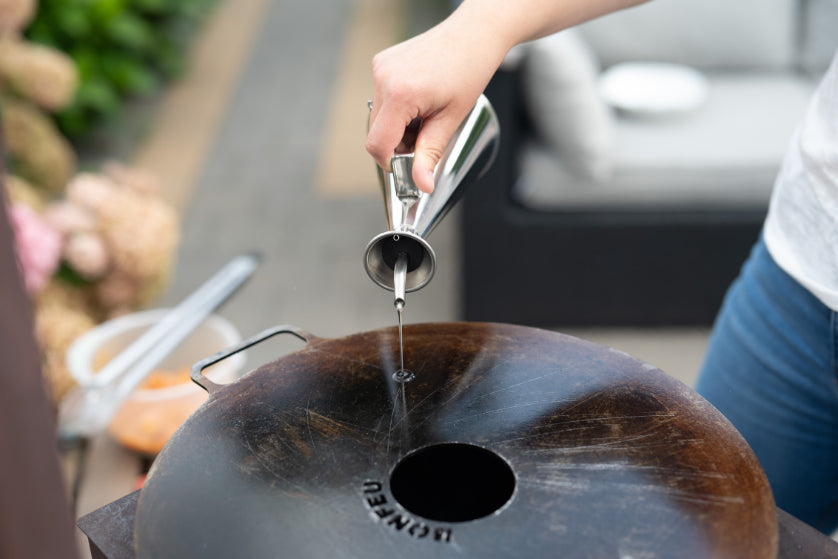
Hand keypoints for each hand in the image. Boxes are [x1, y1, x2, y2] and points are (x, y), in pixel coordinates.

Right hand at [365, 19, 506, 192]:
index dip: (391, 162)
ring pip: (378, 116)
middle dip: (398, 142)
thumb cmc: (469, 70)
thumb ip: (430, 154)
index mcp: (400, 94)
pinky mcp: (381, 62)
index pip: (377, 145)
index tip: (408, 165)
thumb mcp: (451, 120)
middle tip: (426, 133)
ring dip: (398, 125)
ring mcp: (380, 67)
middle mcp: (384, 78)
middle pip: (376, 131)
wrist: (474, 35)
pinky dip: (397, 107)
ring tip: (425, 114)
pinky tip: (419, 99)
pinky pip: (382, 97)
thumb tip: (421, 185)